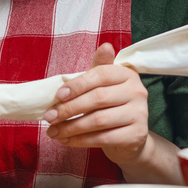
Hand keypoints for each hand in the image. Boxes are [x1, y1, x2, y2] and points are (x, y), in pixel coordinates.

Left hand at [44, 43, 152, 166]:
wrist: (130, 137)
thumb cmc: (110, 105)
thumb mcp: (102, 85)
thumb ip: (96, 69)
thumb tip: (105, 46)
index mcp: (127, 75)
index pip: (100, 74)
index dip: (77, 84)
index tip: (57, 95)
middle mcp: (137, 92)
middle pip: (97, 99)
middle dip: (68, 109)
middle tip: (49, 117)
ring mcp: (139, 114)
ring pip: (98, 121)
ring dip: (70, 127)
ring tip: (52, 131)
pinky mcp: (136, 135)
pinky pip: (103, 138)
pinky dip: (80, 141)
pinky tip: (65, 140)